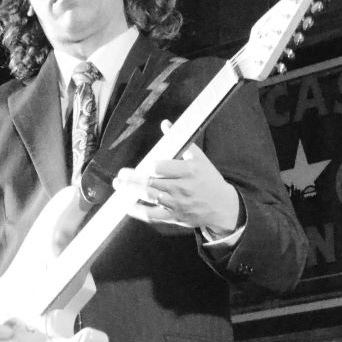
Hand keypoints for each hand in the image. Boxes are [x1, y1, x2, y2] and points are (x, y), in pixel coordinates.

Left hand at [113, 124, 241, 233]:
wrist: (223, 207)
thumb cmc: (210, 180)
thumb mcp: (199, 158)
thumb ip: (181, 141)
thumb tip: (166, 124)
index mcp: (189, 171)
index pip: (162, 167)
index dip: (150, 166)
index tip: (142, 164)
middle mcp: (182, 188)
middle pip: (151, 182)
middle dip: (132, 178)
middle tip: (120, 175)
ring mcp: (177, 204)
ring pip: (150, 197)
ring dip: (131, 191)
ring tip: (119, 185)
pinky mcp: (174, 217)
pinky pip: (152, 215)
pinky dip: (138, 211)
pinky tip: (127, 205)